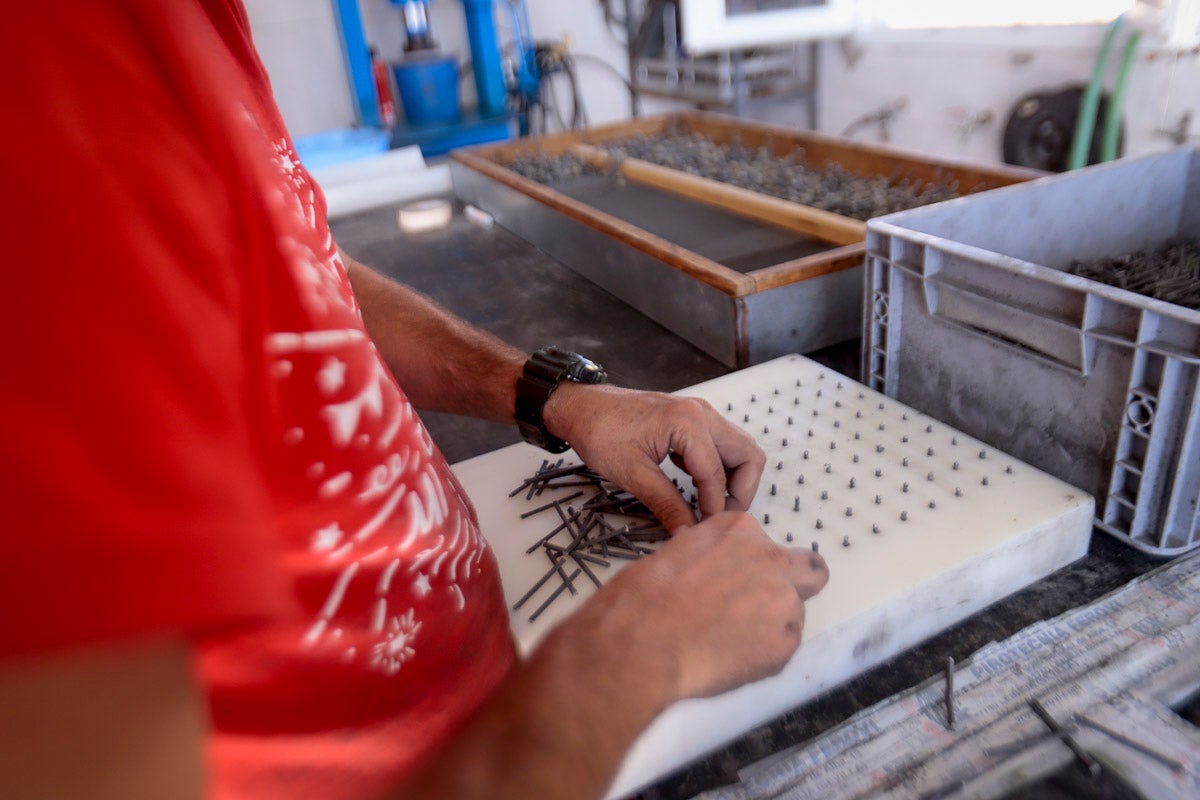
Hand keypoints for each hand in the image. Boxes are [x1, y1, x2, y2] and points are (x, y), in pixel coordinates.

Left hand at [543, 384, 765, 530]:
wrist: (580, 406)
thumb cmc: (600, 432)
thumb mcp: (632, 473)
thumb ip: (665, 503)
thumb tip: (687, 532)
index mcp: (688, 423)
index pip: (717, 474)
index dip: (715, 507)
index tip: (707, 531)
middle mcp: (701, 413)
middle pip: (747, 454)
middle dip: (741, 490)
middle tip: (720, 517)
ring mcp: (698, 413)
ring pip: (738, 448)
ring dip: (734, 478)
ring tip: (711, 505)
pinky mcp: (690, 419)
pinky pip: (720, 444)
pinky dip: (718, 467)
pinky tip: (696, 486)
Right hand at [564, 511, 828, 702]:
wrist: (641, 642)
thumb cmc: (641, 599)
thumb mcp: (673, 553)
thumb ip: (705, 555)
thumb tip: (706, 565)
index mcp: (738, 530)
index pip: (766, 545)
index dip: (753, 568)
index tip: (736, 583)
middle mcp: (769, 558)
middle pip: (810, 571)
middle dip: (795, 587)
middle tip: (761, 610)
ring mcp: (783, 600)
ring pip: (793, 616)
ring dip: (770, 629)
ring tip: (727, 644)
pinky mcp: (785, 642)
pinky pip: (783, 649)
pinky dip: (763, 657)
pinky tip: (728, 660)